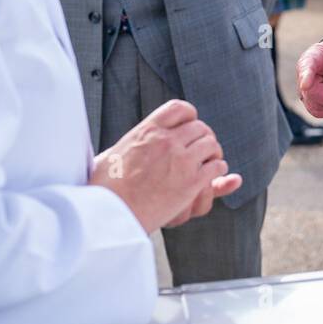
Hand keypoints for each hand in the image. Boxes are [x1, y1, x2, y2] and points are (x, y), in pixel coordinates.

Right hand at [89, 100, 240, 233]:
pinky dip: (218, 170)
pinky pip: (216, 168)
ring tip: (210, 161)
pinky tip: (213, 176)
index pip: (178, 108)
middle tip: (203, 149)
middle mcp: (166, 141)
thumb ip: (118, 150)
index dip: (189, 115)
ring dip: (213, 153)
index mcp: (147, 131)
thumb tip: (110, 154)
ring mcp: (181, 160)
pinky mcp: (191, 182)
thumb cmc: (103, 191)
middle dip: (204, 137)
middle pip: (199, 128)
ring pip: (211, 145)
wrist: (109, 214)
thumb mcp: (107, 158)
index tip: (190, 124)